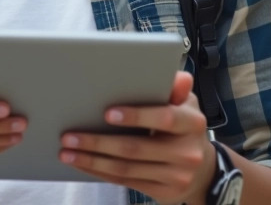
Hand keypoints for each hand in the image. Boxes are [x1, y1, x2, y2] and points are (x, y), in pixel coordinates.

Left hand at [60, 71, 214, 204]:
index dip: (136, 116)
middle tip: (70, 136)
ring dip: (92, 160)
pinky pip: (126, 182)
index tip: (107, 113)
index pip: (164, 118)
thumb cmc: (184, 128)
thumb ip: (176, 89)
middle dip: (98, 142)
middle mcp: (187, 152)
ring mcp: (176, 176)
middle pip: (135, 148)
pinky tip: (83, 164)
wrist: (203, 171)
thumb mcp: (185, 104)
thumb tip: (178, 76)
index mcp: (192, 123)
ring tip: (67, 152)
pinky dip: (100, 173)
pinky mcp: (163, 192)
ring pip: (126, 169)